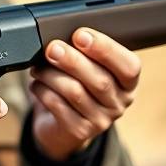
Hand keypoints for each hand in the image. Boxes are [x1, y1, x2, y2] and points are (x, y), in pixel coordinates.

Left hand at [29, 28, 140, 160]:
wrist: (62, 126)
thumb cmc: (76, 85)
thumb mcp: (87, 68)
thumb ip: (84, 51)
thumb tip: (62, 33)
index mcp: (127, 82)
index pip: (129, 66)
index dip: (105, 48)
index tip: (80, 34)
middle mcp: (119, 103)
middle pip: (100, 80)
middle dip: (72, 60)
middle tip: (52, 48)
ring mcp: (101, 120)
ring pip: (75, 92)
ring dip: (51, 75)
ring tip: (37, 67)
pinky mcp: (79, 131)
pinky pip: (58, 106)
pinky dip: (42, 90)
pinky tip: (37, 84)